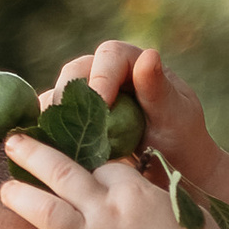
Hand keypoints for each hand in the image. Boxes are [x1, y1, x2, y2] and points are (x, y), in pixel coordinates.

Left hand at [1, 131, 228, 228]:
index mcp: (134, 190)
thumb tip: (142, 188)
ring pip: (44, 210)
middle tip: (12, 143)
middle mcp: (109, 211)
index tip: (76, 166)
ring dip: (19, 197)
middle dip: (31, 153)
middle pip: (60, 170)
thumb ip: (156, 195)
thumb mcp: (184, 208)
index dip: (89, 166)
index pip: (100, 164)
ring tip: (6, 191)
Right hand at [47, 40, 216, 187]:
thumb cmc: (182, 141)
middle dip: (70, 96)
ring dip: (54, 117)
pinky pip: (51, 122)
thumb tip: (148, 55)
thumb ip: (158, 90)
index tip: (101, 104)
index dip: (101, 75)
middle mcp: (105, 75)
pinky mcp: (73, 124)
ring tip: (59, 142)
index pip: (110, 55)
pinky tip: (50, 152)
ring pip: (57, 97)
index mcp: (133, 63)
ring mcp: (86, 99)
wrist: (175, 174)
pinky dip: (47, 134)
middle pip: (75, 73)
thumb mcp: (176, 117)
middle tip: (73, 126)